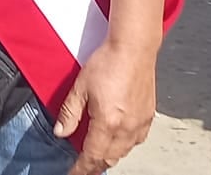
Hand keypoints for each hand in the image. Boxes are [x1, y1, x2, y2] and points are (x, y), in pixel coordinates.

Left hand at [54, 41, 157, 174]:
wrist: (134, 48)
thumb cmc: (108, 62)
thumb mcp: (80, 87)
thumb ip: (69, 113)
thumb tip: (61, 132)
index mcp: (108, 122)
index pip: (92, 156)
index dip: (81, 169)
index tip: (73, 173)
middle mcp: (127, 127)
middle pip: (109, 158)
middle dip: (94, 166)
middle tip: (83, 167)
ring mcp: (140, 123)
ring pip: (123, 152)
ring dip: (109, 157)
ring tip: (97, 155)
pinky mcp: (148, 116)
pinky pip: (136, 141)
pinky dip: (124, 146)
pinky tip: (117, 140)